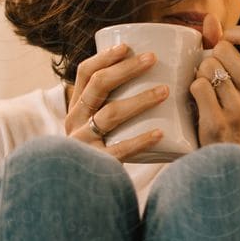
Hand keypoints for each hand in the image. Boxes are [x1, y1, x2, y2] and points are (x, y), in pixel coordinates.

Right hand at [64, 41, 168, 162]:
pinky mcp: (96, 164)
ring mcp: (82, 144)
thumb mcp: (96, 127)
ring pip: (110, 114)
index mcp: (75, 108)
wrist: (78, 193)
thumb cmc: (99, 152)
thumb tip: (153, 78)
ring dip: (140, 99)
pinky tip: (159, 133)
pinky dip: (141, 139)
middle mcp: (74, 122)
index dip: (105, 57)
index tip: (128, 46)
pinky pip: (119, 149)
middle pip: (98, 86)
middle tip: (153, 59)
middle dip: (126, 69)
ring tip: (165, 91)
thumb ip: (112, 106)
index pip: (84, 73)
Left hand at [190, 13, 239, 150]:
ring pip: (207, 67)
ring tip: (207, 93)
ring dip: (199, 77)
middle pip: (222, 49)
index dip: (232, 35)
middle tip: (212, 80)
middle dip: (209, 59)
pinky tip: (200, 104)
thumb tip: (209, 18)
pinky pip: (198, 86)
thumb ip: (222, 46)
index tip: (223, 48)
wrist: (228, 157)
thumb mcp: (236, 80)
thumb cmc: (229, 110)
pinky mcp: (220, 120)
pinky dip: (193, 92)